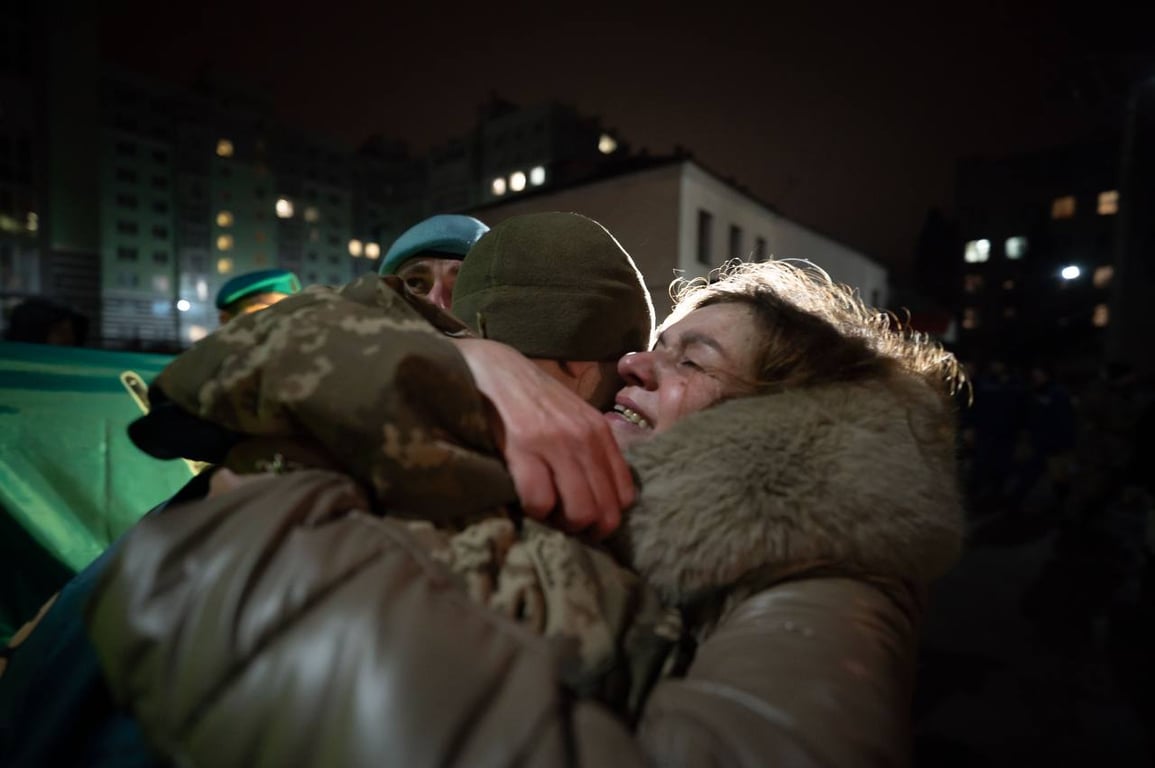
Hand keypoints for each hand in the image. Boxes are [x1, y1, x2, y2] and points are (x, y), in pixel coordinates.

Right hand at [453, 338, 633, 538]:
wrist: (492, 367)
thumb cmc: (530, 397)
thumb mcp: (573, 417)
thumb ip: (590, 449)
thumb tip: (601, 495)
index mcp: (601, 433)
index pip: (624, 496)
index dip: (605, 517)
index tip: (584, 519)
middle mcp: (585, 438)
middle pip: (606, 512)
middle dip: (586, 530)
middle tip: (562, 524)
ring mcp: (556, 442)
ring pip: (580, 512)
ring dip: (561, 524)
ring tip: (544, 513)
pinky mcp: (523, 446)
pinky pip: (541, 501)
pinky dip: (534, 511)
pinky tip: (523, 499)